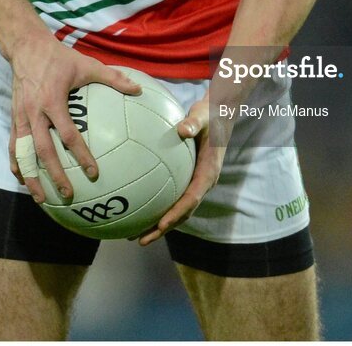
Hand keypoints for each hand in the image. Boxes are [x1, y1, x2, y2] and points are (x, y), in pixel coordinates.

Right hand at [7, 31, 139, 203]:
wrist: (27, 48)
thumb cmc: (60, 58)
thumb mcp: (87, 65)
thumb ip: (113, 78)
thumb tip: (138, 89)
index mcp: (53, 101)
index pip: (69, 135)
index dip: (81, 155)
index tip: (93, 173)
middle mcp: (35, 113)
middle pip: (43, 151)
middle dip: (54, 175)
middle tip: (68, 194)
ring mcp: (21, 116)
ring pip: (23, 153)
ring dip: (31, 177)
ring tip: (40, 198)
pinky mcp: (14, 117)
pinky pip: (13, 145)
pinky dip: (16, 164)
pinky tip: (22, 179)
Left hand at [135, 95, 231, 245]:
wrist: (217, 114)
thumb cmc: (209, 114)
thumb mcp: (202, 116)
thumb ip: (193, 123)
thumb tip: (182, 130)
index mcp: (208, 172)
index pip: (192, 198)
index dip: (177, 213)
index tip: (161, 224)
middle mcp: (203, 182)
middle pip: (183, 212)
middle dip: (163, 229)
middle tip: (141, 239)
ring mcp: (196, 182)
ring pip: (177, 209)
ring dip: (158, 224)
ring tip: (134, 234)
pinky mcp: (188, 178)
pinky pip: (173, 196)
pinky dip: (157, 206)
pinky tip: (138, 206)